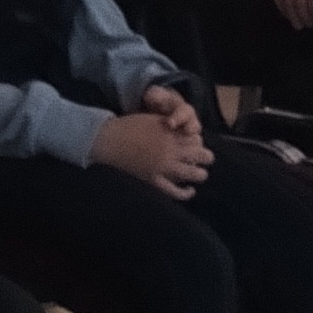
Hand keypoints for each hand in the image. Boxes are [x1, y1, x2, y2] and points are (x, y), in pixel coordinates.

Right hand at [94, 99, 212, 198]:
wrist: (107, 141)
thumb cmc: (127, 127)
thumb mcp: (152, 119)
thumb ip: (168, 125)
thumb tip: (181, 129)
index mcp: (170, 133)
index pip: (197, 139)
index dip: (199, 142)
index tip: (196, 144)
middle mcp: (171, 150)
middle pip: (201, 155)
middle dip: (205, 157)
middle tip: (205, 159)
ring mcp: (163, 167)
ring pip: (193, 174)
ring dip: (200, 173)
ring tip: (199, 174)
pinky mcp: (154, 181)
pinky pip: (175, 191)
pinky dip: (186, 193)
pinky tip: (190, 190)